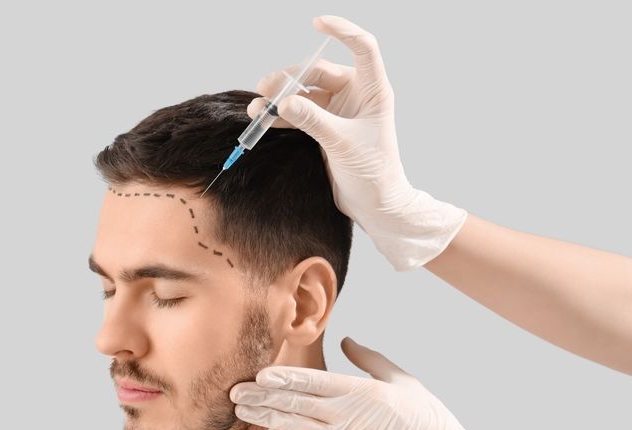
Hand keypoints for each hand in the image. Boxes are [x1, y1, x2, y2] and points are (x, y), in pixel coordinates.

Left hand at [228, 337, 531, 429]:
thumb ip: (370, 360)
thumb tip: (347, 339)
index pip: (311, 381)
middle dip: (262, 396)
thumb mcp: (403, 381)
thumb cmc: (429, 420)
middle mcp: (348, 415)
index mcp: (361, 391)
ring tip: (241, 410)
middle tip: (235, 390)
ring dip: (265, 416)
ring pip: (294, 425)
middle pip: (294, 402)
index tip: (258, 373)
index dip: (281, 376)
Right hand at [250, 15, 466, 270]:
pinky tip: (263, 119)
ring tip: (256, 107)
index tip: (317, 23)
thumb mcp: (342, 144)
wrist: (374, 204)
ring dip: (280, 99)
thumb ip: (313, 121)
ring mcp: (338, 110)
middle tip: (264, 90)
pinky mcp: (324, 126)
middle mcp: (355, 95)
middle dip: (290, 79)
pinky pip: (299, 113)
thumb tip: (283, 103)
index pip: (362, 47)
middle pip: (318, 73)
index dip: (342, 31)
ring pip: (304, 93)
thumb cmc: (372, 173)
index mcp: (372, 90)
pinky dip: (281, 116)